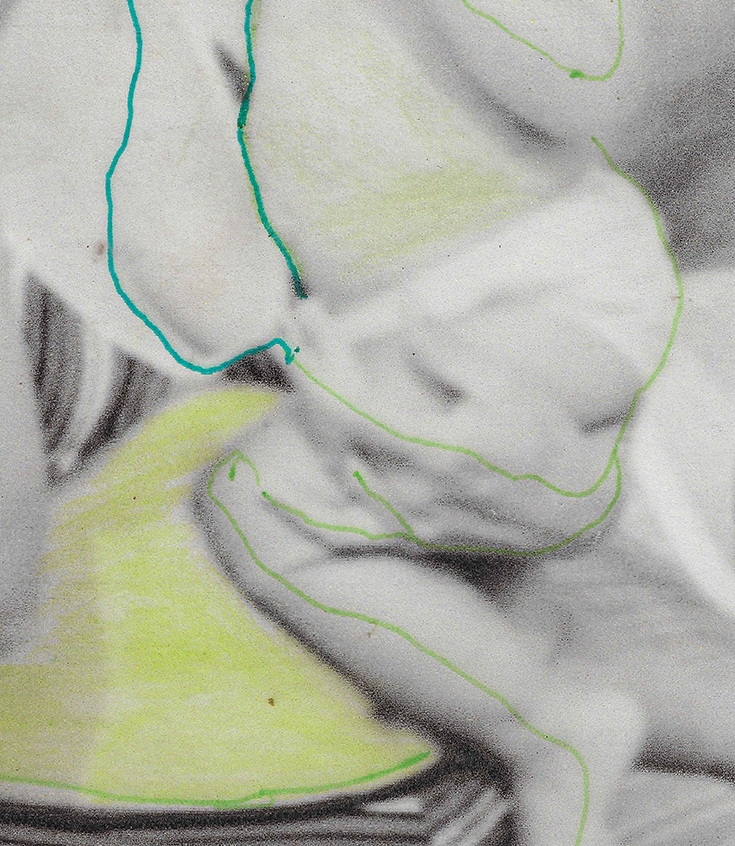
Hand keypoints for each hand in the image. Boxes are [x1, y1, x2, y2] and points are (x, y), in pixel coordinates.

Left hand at [288, 308, 618, 552]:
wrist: (573, 510)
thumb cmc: (542, 441)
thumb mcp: (505, 386)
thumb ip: (445, 352)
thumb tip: (404, 307)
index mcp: (434, 450)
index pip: (350, 409)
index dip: (315, 365)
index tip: (298, 325)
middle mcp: (409, 492)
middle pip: (332, 431)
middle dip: (309, 369)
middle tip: (297, 322)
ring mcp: (403, 521)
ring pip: (330, 468)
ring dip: (304, 413)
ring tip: (297, 359)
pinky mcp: (406, 537)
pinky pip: (342, 534)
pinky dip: (304, 518)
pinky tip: (272, 497)